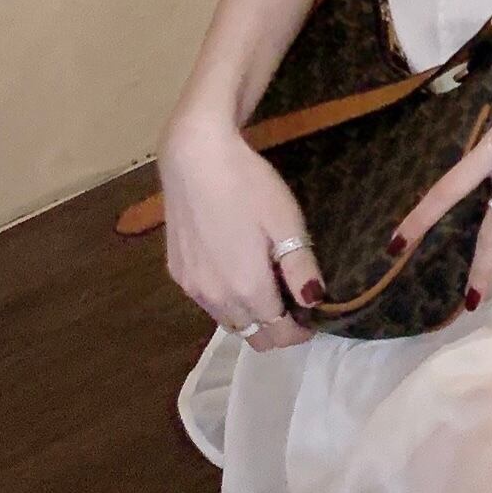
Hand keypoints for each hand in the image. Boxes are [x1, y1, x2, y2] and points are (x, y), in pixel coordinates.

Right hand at [158, 120, 327, 352]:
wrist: (195, 157)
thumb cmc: (249, 186)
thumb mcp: (287, 222)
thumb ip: (300, 268)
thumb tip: (314, 302)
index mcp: (247, 289)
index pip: (278, 333)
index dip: (299, 332)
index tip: (313, 319)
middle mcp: (215, 298)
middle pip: (251, 334)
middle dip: (276, 331)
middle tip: (295, 307)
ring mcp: (192, 287)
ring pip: (227, 322)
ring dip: (251, 318)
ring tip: (269, 290)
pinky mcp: (177, 272)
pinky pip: (207, 303)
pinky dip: (228, 302)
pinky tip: (237, 274)